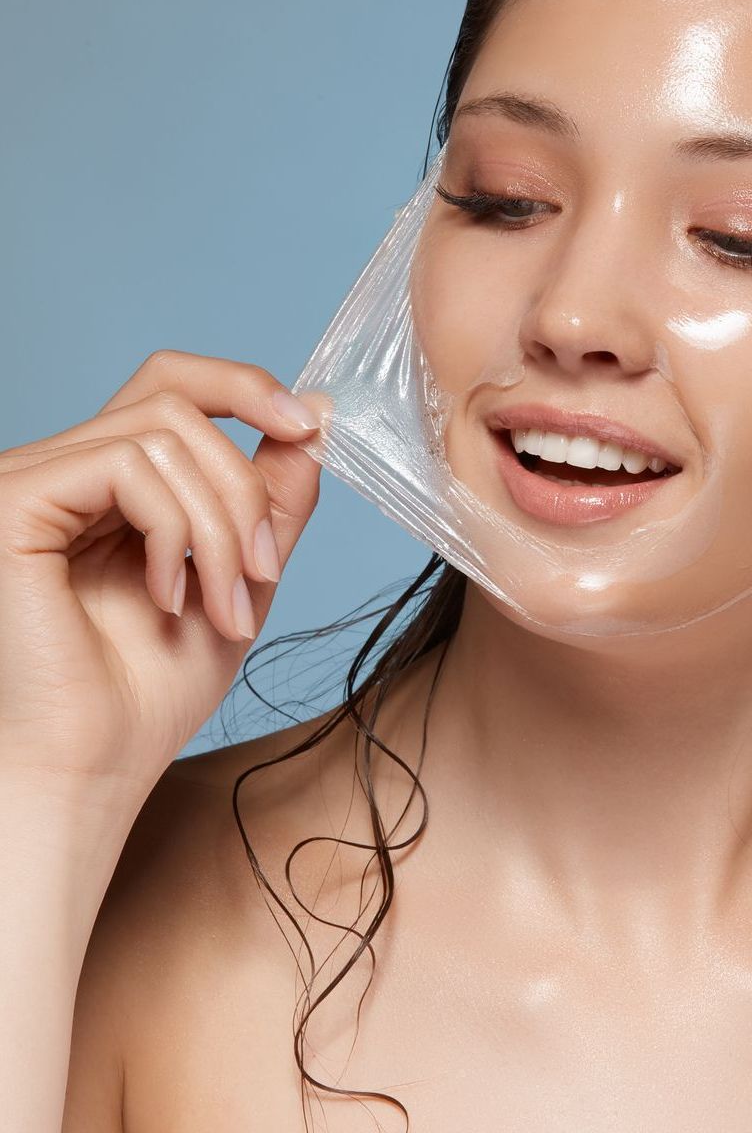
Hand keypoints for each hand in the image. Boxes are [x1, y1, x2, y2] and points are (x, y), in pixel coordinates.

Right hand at [0, 350, 326, 802]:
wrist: (92, 768)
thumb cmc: (151, 690)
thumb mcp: (243, 576)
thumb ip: (275, 498)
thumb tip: (319, 412)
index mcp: (111, 482)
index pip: (174, 385)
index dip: (244, 386)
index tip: (309, 427)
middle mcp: (64, 468)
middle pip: (177, 399)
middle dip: (246, 484)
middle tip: (264, 570)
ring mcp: (33, 481)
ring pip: (164, 435)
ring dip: (222, 526)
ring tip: (225, 607)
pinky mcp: (14, 502)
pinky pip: (124, 464)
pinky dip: (175, 530)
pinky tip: (171, 596)